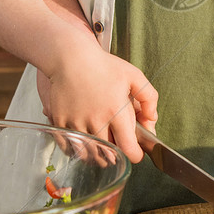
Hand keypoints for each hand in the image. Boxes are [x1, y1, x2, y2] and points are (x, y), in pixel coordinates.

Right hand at [44, 38, 157, 163]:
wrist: (70, 57)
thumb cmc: (102, 65)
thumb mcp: (134, 76)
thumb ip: (149, 97)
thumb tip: (152, 120)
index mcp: (116, 112)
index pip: (128, 148)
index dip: (135, 155)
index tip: (136, 153)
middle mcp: (96, 121)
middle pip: (109, 154)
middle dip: (117, 154)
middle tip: (119, 146)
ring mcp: (76, 123)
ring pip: (89, 154)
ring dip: (98, 156)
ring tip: (103, 148)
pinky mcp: (61, 123)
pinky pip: (70, 147)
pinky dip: (78, 150)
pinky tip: (85, 143)